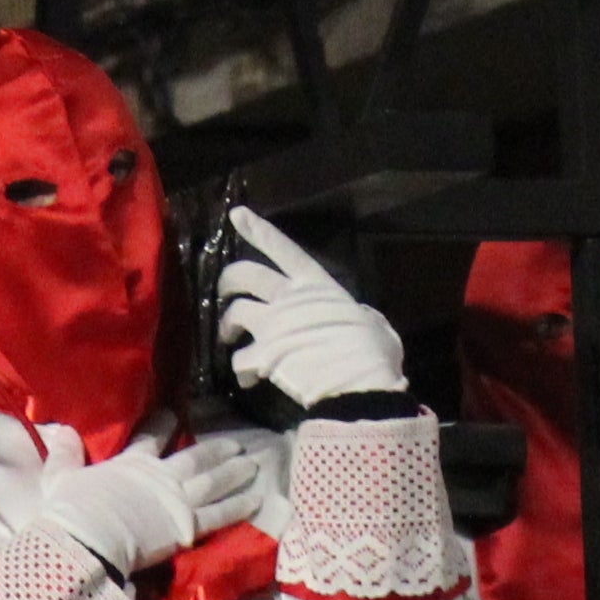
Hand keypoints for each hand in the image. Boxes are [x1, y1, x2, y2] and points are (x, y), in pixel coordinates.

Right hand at [42, 430, 274, 575]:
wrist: (90, 539)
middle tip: (236, 444)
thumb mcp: (60, 479)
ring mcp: (178, 500)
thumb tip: (62, 430)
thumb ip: (64, 455)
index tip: (174, 414)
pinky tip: (257, 498)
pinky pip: (220, 514)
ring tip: (253, 465)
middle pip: (195, 459)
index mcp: (131, 464)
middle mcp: (161, 477)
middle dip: (216, 451)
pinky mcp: (188, 525)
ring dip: (235, 473)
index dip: (163, 424)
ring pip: (214, 482)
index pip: (150, 437)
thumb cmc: (72, 511)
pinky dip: (239, 505)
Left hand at [212, 208, 406, 409]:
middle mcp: (289, 298)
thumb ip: (357, 314)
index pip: (284, 249)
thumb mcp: (373, 322)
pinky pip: (239, 359)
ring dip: (227, 326)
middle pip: (244, 274)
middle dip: (228, 281)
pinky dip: (241, 370)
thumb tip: (358, 316)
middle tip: (226, 294)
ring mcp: (273, 324)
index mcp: (318, 285)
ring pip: (234, 312)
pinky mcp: (262, 354)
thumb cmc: (373, 353)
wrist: (359, 384)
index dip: (259, 231)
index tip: (236, 215)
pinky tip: (249, 380)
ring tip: (229, 340)